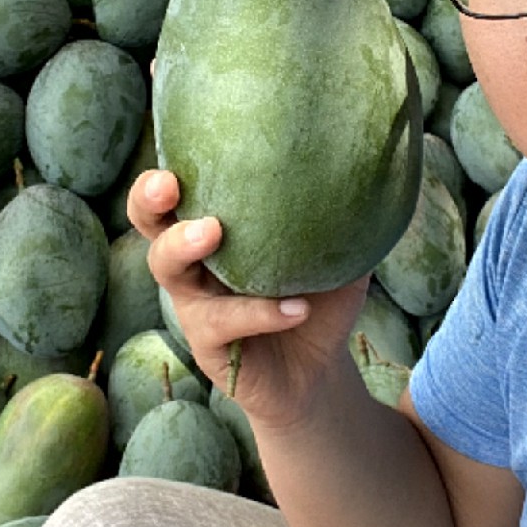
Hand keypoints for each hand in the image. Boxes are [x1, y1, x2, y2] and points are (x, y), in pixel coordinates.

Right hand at [128, 169, 370, 429]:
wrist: (318, 371)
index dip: (163, 171)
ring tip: (214, 231)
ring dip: (185, 245)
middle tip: (168, 185)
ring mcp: (195, 304)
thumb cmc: (319, 300)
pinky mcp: (207, 344)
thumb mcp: (337, 256)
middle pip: (150, 224)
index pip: (177, 192)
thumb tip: (377, 172)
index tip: (175, 156)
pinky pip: (222, 322)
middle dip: (148, 200)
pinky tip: (298, 308)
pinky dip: (261, 311)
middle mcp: (194, 262)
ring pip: (168, 270)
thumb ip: (344, 218)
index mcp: (216, 230)